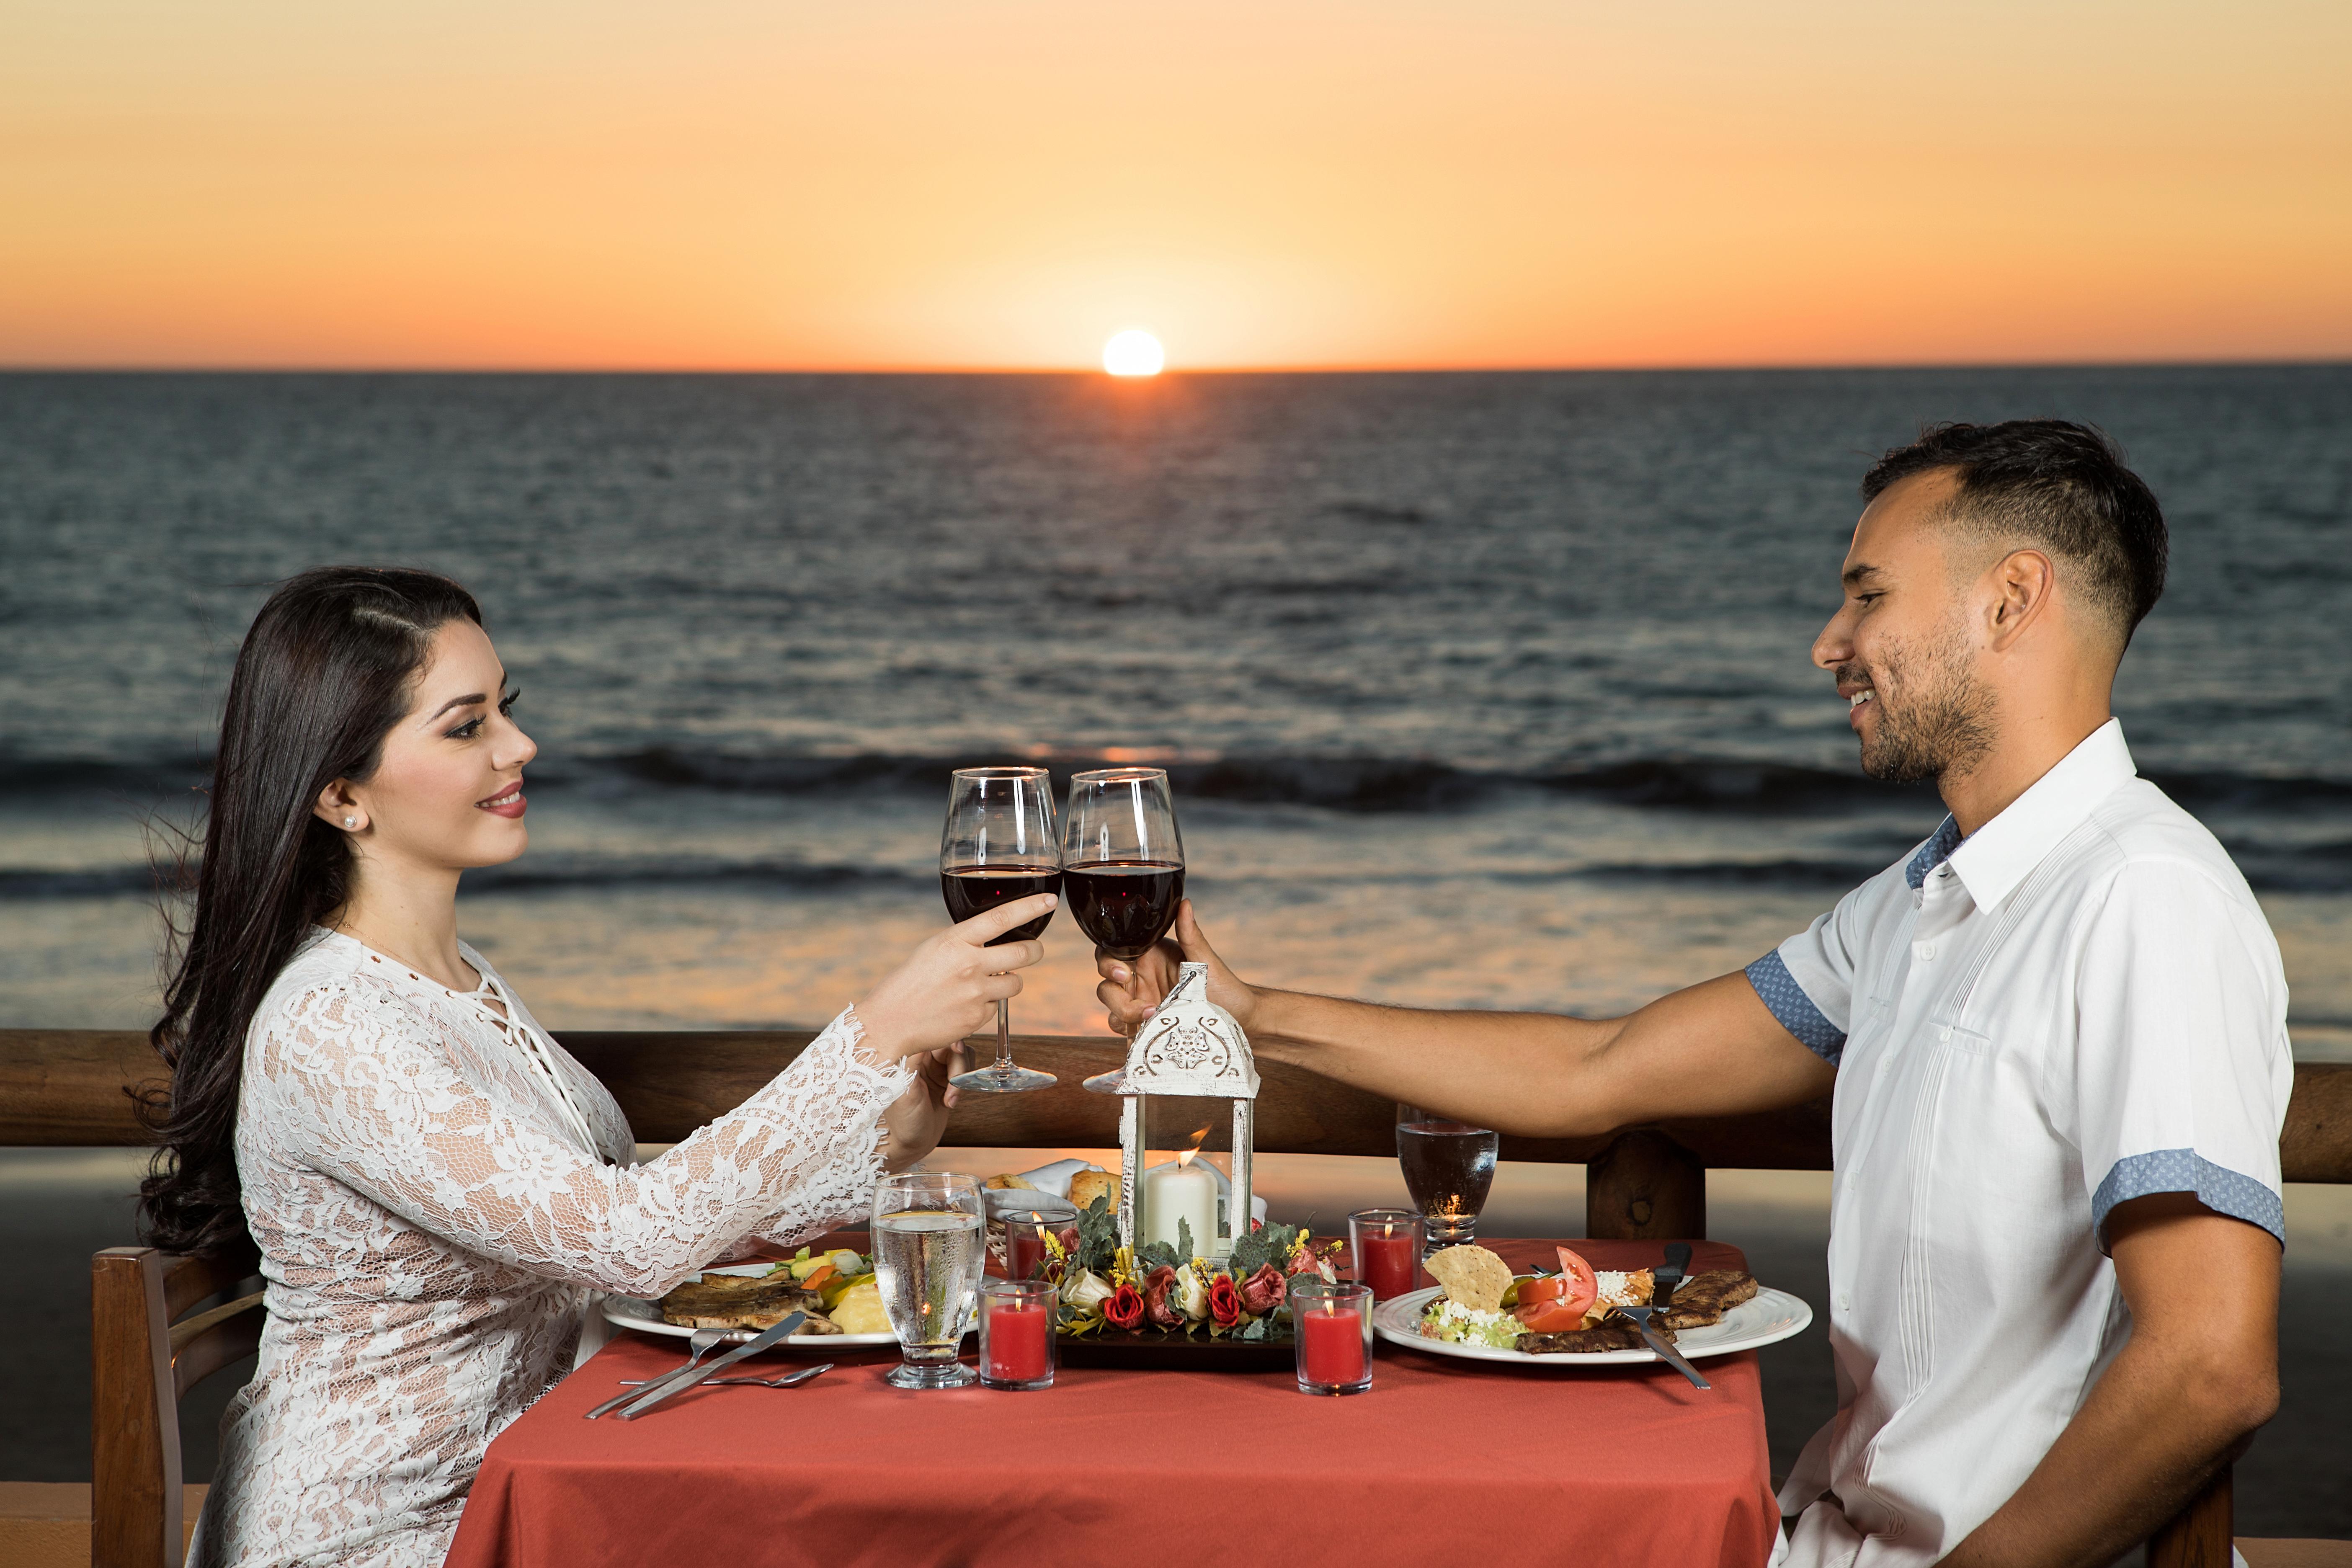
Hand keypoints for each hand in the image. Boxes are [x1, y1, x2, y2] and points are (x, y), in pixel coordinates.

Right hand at [855, 894, 1053, 1061]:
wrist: (889, 1022)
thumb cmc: (907, 983)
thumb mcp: (933, 950)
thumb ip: (964, 943)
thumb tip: (994, 941)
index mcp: (955, 941)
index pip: (1001, 918)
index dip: (1029, 908)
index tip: (1050, 902)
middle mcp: (970, 965)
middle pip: (1025, 952)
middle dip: (1034, 950)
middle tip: (1033, 949)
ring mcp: (976, 993)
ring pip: (1016, 982)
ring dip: (1009, 980)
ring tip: (984, 983)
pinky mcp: (979, 1018)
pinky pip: (998, 1007)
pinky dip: (987, 1005)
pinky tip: (964, 1005)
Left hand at [881, 1044, 962, 1170]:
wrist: (910, 1144)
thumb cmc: (901, 1119)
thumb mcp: (905, 1087)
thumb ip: (915, 1058)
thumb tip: (924, 1034)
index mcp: (907, 1053)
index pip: (930, 1033)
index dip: (946, 1037)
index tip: (957, 1048)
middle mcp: (921, 1057)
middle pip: (950, 1043)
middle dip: (957, 1064)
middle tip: (954, 1083)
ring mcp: (935, 1068)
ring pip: (961, 1056)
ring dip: (961, 1077)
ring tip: (950, 1098)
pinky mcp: (947, 1079)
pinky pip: (964, 1071)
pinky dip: (963, 1086)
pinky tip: (951, 1102)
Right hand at [1093, 900, 1257, 1036]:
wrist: (1239, 1021)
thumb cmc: (1225, 988)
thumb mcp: (1206, 962)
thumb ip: (1191, 935)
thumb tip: (1185, 903)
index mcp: (1151, 955)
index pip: (1116, 950)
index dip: (1109, 961)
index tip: (1123, 973)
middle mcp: (1141, 977)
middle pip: (1107, 981)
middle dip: (1114, 994)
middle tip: (1140, 1005)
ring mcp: (1140, 1001)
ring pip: (1111, 1005)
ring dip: (1123, 1014)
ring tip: (1152, 1019)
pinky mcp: (1143, 1023)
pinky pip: (1121, 1025)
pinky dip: (1127, 1029)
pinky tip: (1146, 1030)